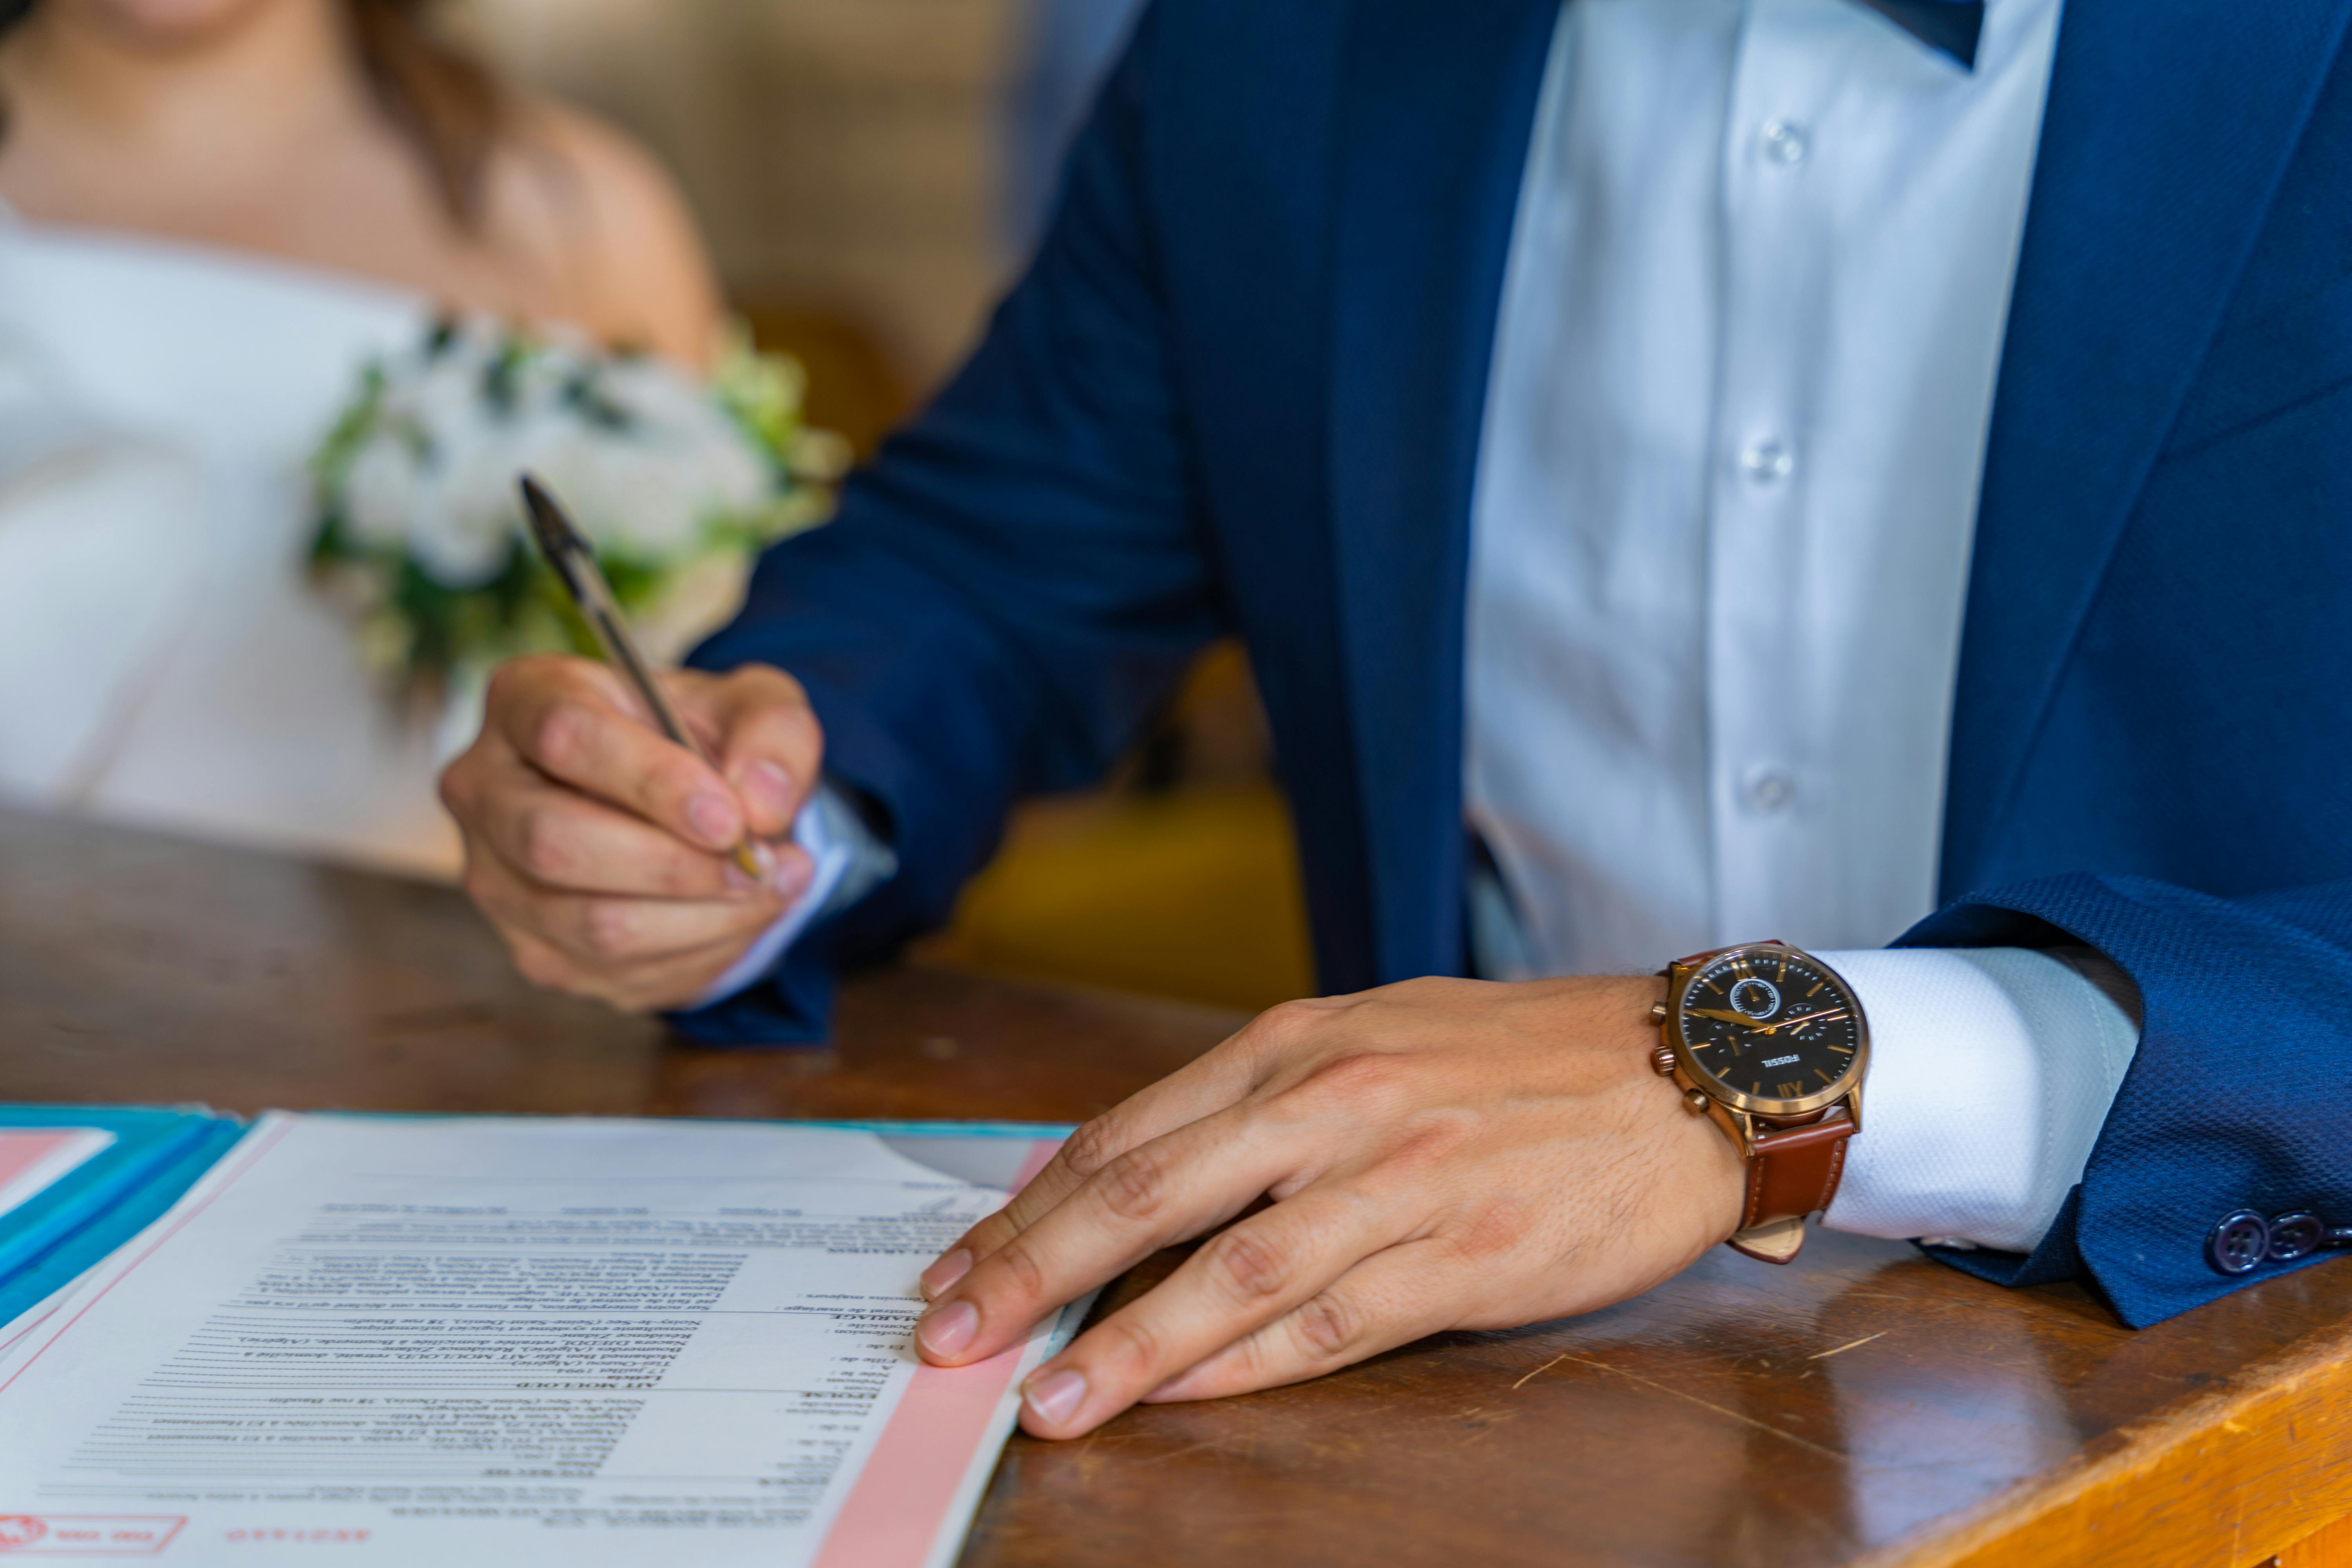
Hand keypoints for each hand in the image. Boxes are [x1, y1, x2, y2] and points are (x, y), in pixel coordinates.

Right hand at [438, 654, 822, 1011]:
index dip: (653, 782)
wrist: (691, 800)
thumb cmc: (706, 738)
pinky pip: (617, 974)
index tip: (730, 818)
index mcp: (525, 699)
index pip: (564, 738)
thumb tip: (761, 805)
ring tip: (772, 888)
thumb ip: (773, 733)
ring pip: (590, 924)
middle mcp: (486, 789)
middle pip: (553, 842)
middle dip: (675, 866)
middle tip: (761, 864)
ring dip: (702, 919)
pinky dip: (700, 955)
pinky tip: (743, 919)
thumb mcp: (756, 705)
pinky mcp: (534, 950)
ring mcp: (497, 879)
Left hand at [910, 975, 1746, 1438]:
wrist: (1683, 1071)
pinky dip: (1243, 1365)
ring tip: (1044, 1401)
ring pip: (1227, 1273)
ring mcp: (1398, 1181)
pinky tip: (1177, 1394)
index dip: (1028, 1207)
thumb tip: (1134, 1176)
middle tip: (947, 1334)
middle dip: (1030, 1273)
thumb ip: (1256, 1101)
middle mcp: (1333, 1101)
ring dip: (1123, 1347)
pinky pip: (1330, 1322)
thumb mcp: (1370, 1036)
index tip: (958, 1263)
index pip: (1128, 1133)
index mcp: (1297, 1041)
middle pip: (1145, 1195)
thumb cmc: (1517, 1057)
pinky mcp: (1464, 1256)